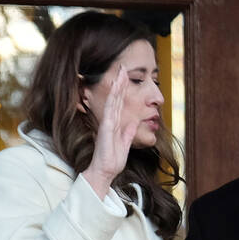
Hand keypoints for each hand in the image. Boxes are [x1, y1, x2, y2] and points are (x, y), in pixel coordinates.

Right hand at [82, 65, 139, 200]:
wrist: (105, 172)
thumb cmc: (113, 161)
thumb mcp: (125, 144)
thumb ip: (128, 133)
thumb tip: (133, 123)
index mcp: (115, 125)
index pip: (120, 104)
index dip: (123, 91)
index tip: (126, 78)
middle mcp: (110, 121)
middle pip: (116, 98)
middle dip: (120, 83)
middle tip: (122, 67)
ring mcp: (107, 123)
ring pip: (113, 100)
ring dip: (117, 86)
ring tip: (120, 73)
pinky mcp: (106, 127)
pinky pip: (110, 110)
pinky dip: (113, 99)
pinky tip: (115, 89)